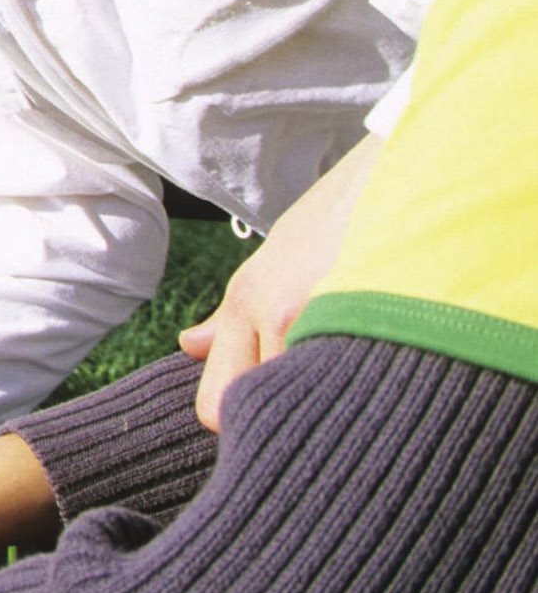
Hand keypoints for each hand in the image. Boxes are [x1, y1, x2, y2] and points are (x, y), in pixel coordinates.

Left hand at [180, 133, 382, 430]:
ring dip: (326, 407)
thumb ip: (235, 312)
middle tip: (312, 397)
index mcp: (251, 299)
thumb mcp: (279, 253)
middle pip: (259, 418)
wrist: (404, 171)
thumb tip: (189, 345)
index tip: (266, 410)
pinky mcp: (375, 325)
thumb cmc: (340, 214)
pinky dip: (364, 395)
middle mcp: (278, 314)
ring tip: (350, 371)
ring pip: (309, 410)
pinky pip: (355, 392)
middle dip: (281, 421)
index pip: (216, 407)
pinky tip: (379, 369)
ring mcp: (326, 321)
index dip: (240, 420)